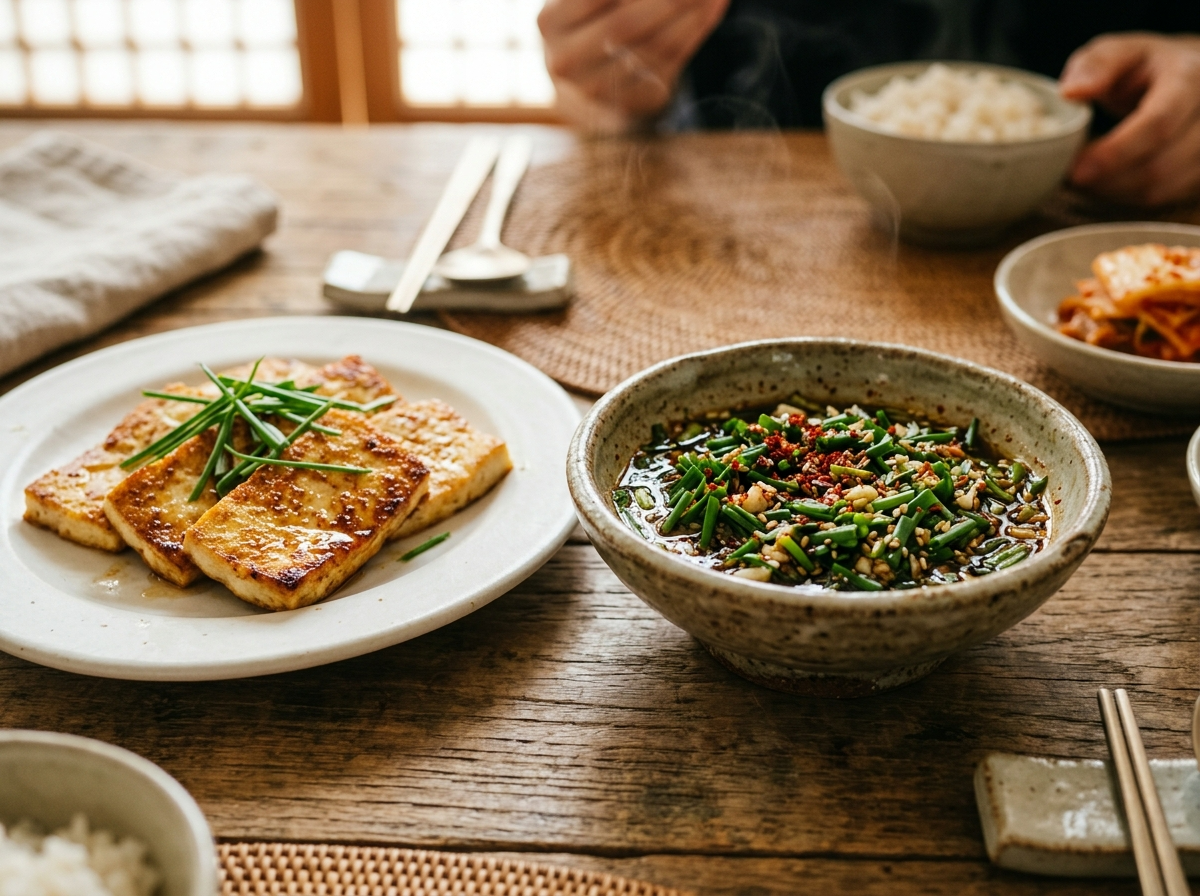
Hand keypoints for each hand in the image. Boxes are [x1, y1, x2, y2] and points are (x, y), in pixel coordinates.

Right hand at [538, 0, 728, 131]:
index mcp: (551, 22)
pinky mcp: (630, 104)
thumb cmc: (590, 17)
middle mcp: (566, 61)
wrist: (584, 77)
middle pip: (626, 24)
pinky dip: (696, 32)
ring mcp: (597, 89)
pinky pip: (670, 65)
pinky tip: (711, 6)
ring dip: (692, 12)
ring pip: (655, 47)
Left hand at [1060, 33, 1199, 205]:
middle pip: (1160, 165)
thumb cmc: (1145, 66)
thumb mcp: (1119, 52)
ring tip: (1084, 177)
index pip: (1158, 124)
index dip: (1116, 153)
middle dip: (1107, 179)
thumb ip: (1095, 66)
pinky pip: (1163, 197)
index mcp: (1189, 77)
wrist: (1189, 77)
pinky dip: (1127, 196)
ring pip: (1161, 188)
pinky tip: (1107, 182)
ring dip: (1114, 191)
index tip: (1076, 171)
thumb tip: (1072, 91)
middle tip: (1069, 176)